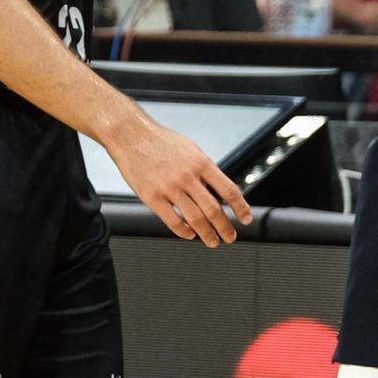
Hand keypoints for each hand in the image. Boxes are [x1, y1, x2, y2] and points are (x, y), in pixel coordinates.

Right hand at [103, 114, 252, 246]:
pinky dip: (183, 231)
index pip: (228, 190)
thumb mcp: (191, 150)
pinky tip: (189, 234)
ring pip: (195, 218)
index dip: (240, 207)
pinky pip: (172, 221)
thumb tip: (219, 190)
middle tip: (230, 237)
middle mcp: (188, 176)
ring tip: (212, 241)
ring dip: (207, 234)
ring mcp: (169, 188)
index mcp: (201, 163)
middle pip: (214, 209)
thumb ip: (205, 170)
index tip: (246, 219)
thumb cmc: (161, 142)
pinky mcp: (151, 197)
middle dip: (225, 227)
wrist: (131, 135)